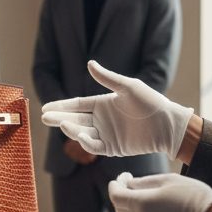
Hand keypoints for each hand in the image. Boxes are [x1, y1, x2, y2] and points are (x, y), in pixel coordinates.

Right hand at [40, 60, 192, 159]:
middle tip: (44, 117)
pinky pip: (95, 146)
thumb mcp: (128, 87)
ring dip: (71, 129)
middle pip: (75, 119)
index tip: (45, 108)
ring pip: (82, 132)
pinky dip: (86, 142)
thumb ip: (107, 78)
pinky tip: (80, 136)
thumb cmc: (150, 102)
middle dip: (59, 118)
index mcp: (102, 103)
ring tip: (62, 123)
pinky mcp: (113, 148)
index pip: (76, 105)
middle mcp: (101, 119)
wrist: (168, 124)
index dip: (61, 106)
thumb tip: (89, 63)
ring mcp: (106, 134)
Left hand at [108, 171, 211, 211]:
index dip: (114, 186)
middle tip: (128, 186)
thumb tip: (129, 183)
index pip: (115, 196)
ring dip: (129, 209)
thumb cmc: (192, 195)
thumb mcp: (167, 180)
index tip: (119, 179)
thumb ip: (143, 182)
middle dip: (120, 197)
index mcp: (141, 204)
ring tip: (139, 197)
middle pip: (119, 210)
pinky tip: (150, 211)